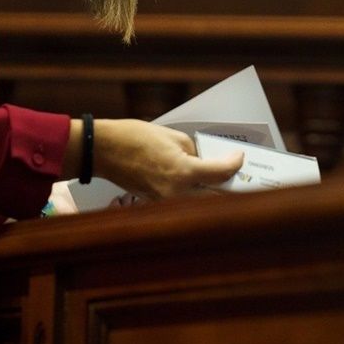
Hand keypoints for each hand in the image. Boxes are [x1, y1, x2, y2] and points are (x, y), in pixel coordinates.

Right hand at [83, 119, 242, 200]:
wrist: (104, 151)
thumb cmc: (135, 139)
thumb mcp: (175, 138)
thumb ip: (196, 153)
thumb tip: (206, 162)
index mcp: (183, 172)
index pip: (221, 174)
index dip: (235, 164)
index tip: (238, 157)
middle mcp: (176, 194)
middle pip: (216, 197)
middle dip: (229, 185)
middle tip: (237, 174)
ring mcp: (165, 203)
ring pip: (200, 204)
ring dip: (212, 194)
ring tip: (221, 181)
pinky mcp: (156, 205)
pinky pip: (183, 205)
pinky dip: (194, 197)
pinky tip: (199, 187)